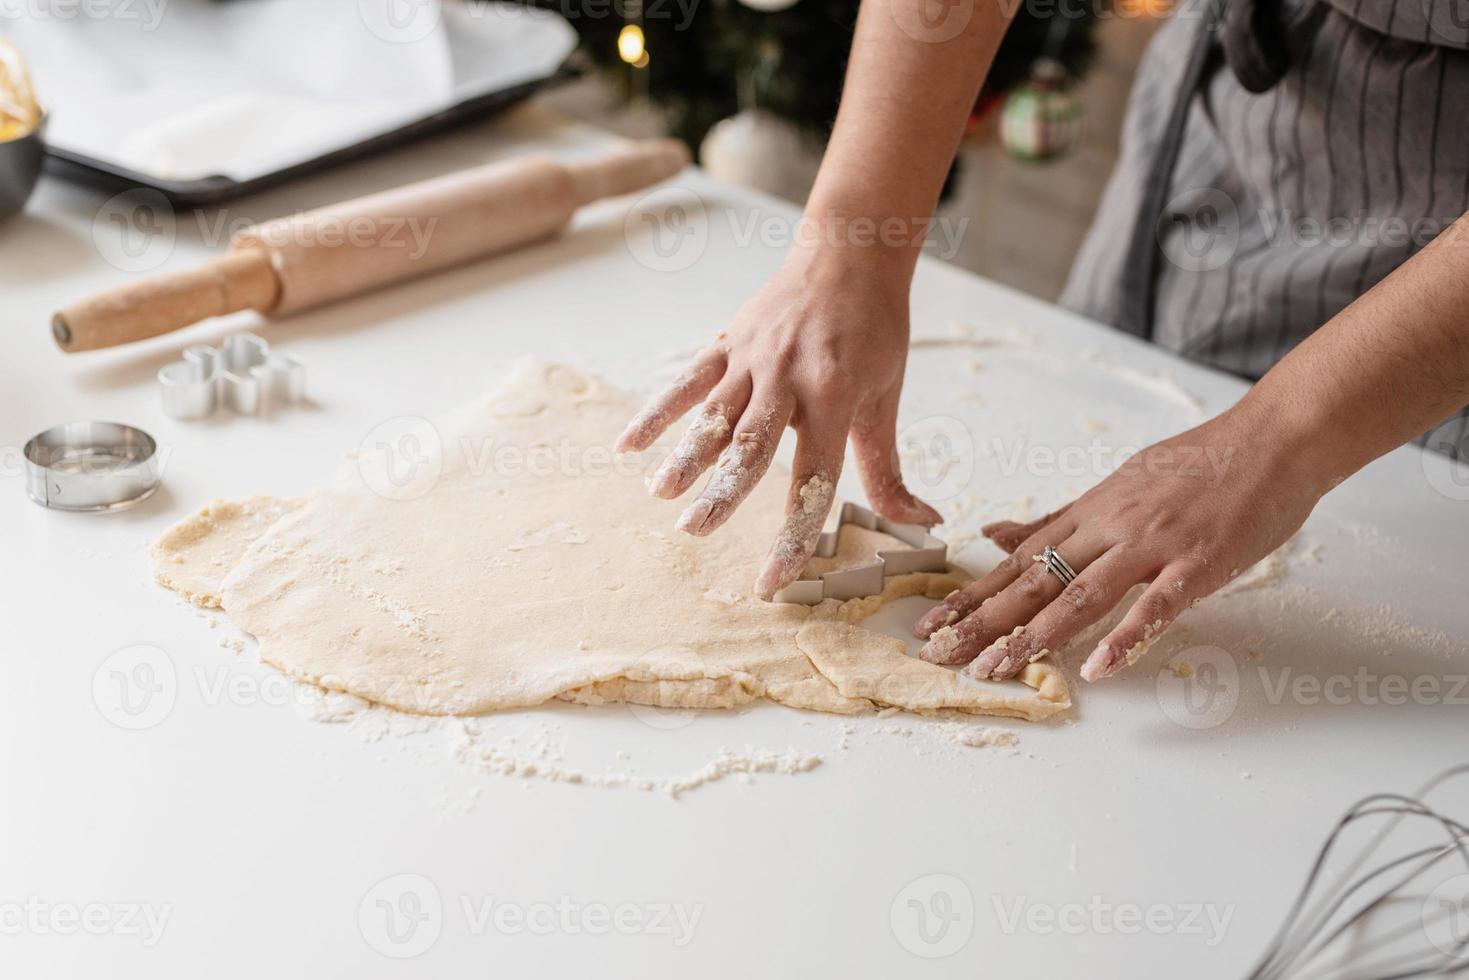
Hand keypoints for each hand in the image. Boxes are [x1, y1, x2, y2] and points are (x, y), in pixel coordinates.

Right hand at [617, 245, 941, 599]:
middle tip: (695, 531)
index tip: (770, 581)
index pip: (813, 478)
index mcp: (835, 395)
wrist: (851, 251)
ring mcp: (754, 358)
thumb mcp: (887, 396)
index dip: (793, 533)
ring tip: (662, 495)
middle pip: (752, 445)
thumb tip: (922, 522)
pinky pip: (687, 380)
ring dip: (685, 455)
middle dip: (722, 492)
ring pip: (714, 414)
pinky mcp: (729, 343)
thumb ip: (886, 467)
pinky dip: (656, 411)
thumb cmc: (875, 328)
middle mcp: (790, 377)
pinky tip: (628, 445)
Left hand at [913, 404, 1327, 681]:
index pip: (1018, 561)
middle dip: (983, 621)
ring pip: (1082, 593)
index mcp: (1091, 512)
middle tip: (940, 655)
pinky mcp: (1197, 563)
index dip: (972, 594)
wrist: (1274, 438)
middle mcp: (1110, 526)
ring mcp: (1152, 545)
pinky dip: (1125, 637)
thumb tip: (994, 533)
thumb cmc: (1202, 463)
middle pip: (1035, 580)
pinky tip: (1098, 669)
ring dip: (1035, 635)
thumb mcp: (1118, 483)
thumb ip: (1058, 518)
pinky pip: (1155, 606)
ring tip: (997, 667)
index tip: (933, 623)